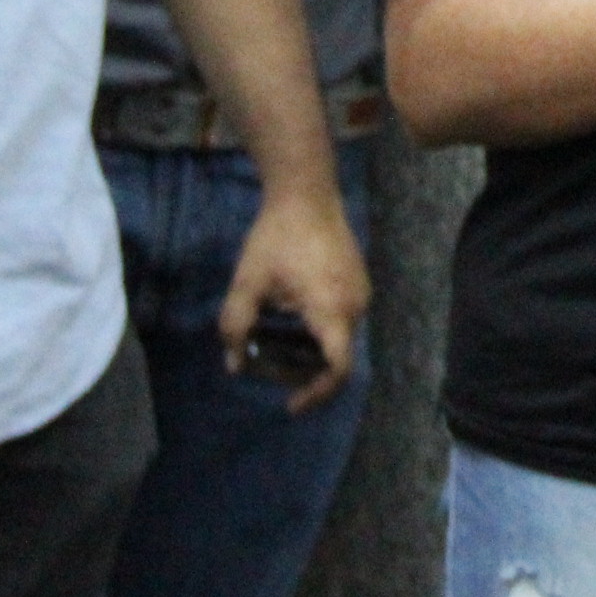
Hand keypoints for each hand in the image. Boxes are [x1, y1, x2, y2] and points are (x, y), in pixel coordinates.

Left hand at [218, 185, 369, 414]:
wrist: (307, 193)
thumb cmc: (277, 238)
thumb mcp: (247, 284)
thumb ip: (237, 327)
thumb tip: (234, 364)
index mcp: (332, 312)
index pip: (338, 370)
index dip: (317, 394)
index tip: (292, 404)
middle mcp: (355, 306)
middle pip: (339, 356)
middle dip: (309, 373)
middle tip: (278, 374)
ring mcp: (361, 291)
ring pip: (342, 336)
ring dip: (316, 350)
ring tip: (284, 346)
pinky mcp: (359, 279)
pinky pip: (344, 316)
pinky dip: (324, 329)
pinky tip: (297, 317)